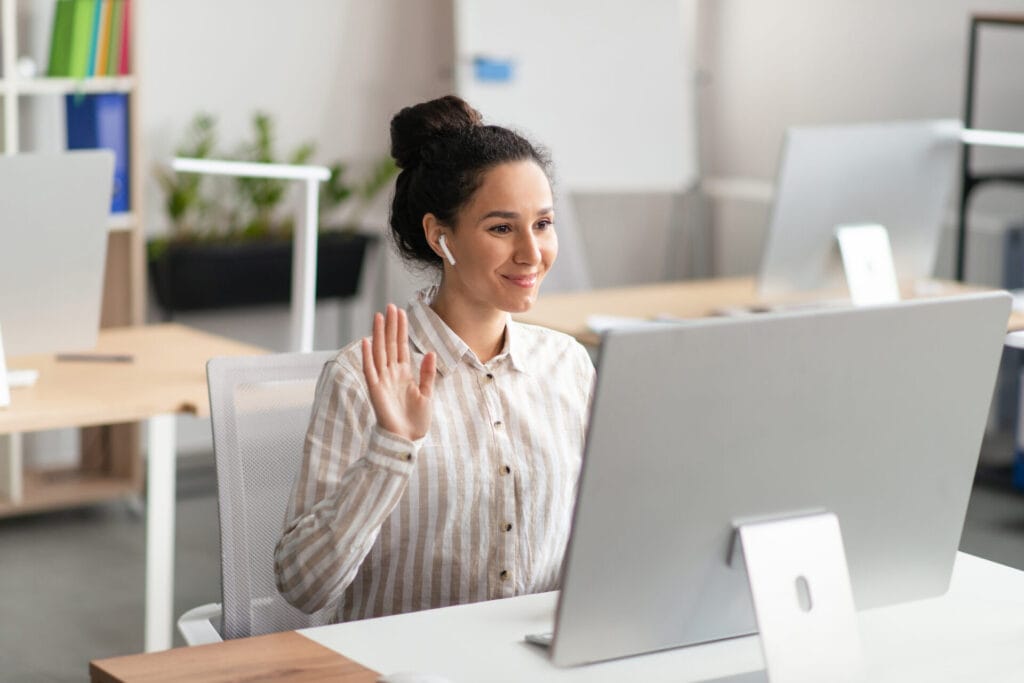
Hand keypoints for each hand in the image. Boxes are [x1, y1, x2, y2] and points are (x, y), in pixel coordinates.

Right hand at [361, 304, 436, 440]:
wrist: (407, 439)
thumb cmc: (416, 420)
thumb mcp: (427, 394)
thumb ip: (428, 373)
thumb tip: (430, 352)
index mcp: (404, 374)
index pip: (402, 346)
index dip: (401, 329)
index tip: (401, 312)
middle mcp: (392, 374)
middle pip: (391, 344)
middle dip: (391, 326)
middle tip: (390, 306)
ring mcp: (383, 380)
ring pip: (380, 352)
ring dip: (379, 334)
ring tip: (379, 317)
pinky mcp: (375, 390)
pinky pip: (370, 370)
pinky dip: (368, 356)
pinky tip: (367, 342)